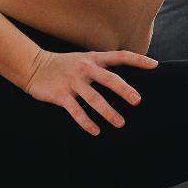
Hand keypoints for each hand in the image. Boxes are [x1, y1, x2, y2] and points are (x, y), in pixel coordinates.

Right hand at [23, 47, 158, 135]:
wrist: (33, 66)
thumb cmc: (65, 65)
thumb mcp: (84, 59)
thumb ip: (102, 66)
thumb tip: (124, 79)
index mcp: (93, 59)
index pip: (120, 56)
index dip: (138, 60)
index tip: (154, 65)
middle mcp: (85, 68)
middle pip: (109, 79)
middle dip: (124, 90)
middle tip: (137, 101)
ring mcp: (72, 81)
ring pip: (94, 98)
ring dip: (108, 112)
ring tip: (120, 123)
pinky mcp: (60, 95)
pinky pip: (76, 111)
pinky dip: (86, 122)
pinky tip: (96, 131)